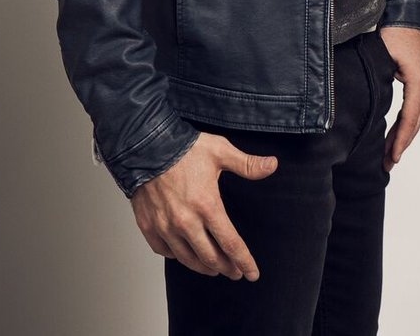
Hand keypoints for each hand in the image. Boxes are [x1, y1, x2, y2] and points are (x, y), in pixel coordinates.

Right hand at [130, 132, 277, 279]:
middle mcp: (186, 222)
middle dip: (227, 268)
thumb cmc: (184, 148)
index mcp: (207, 206)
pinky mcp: (149, 227)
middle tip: (235, 272)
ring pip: (188, 259)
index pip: (231, 244)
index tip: (252, 274)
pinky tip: (185, 253)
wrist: (146, 145)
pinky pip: (165, 251)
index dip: (244, 261)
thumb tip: (272, 165)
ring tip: (214, 268)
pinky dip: (177, 256)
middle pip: (211, 258)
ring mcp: (165, 227)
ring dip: (204, 267)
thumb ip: (247, 163)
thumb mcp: (220, 151)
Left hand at [379, 26, 419, 171]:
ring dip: (404, 136)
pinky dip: (407, 124)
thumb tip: (369, 105)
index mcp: (419, 82)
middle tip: (388, 164)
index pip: (410, 118)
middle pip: (415, 122)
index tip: (393, 157)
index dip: (401, 140)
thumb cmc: (393, 33)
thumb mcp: (382, 56)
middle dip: (401, 144)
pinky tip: (397, 136)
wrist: (406, 15)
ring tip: (390, 156)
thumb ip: (378, 80)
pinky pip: (415, 109)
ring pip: (416, 117)